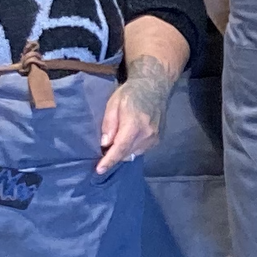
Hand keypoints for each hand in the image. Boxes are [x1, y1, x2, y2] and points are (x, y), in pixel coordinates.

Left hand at [94, 61, 177, 176]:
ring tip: (117, 140)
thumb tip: (104, 144)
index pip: (120, 148)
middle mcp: (147, 134)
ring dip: (123, 151)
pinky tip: (128, 138)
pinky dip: (132, 148)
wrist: (154, 86)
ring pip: (133, 153)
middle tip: (103, 149)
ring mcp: (154, 138)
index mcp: (134, 124)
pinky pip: (141, 150)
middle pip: (126, 153)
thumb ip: (109, 124)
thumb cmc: (131, 93)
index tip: (99, 170)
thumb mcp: (113, 104)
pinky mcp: (158, 139)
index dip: (109, 160)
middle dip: (113, 155)